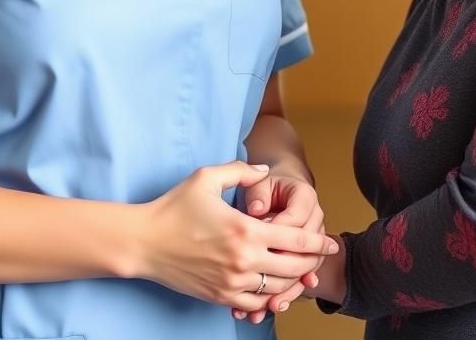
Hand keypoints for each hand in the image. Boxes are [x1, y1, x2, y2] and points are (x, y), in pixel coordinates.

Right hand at [137, 162, 338, 316]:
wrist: (144, 242)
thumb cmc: (174, 207)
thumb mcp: (207, 177)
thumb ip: (241, 171)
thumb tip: (263, 170)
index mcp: (245, 230)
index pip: (294, 238)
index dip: (317, 241)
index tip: (330, 241)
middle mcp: (243, 260)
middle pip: (293, 267)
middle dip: (312, 262)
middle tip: (322, 257)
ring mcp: (232, 283)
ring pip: (278, 289)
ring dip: (295, 282)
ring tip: (303, 272)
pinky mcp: (220, 296)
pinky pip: (256, 305)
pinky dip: (271, 299)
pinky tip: (276, 289)